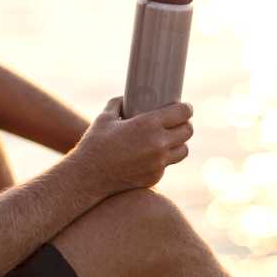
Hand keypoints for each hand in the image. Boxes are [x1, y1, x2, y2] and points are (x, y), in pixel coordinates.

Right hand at [69, 96, 192, 195]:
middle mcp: (158, 144)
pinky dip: (164, 159)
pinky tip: (154, 155)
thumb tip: (126, 98)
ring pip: (184, 150)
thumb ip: (118, 104)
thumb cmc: (95, 144)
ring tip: (171, 139)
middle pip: (188, 131)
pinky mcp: (155, 177)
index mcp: (148, 125)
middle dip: (185, 124)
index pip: (182, 113)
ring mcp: (159, 163)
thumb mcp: (105, 118)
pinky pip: (168, 164)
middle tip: (179, 122)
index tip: (185, 107)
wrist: (88, 177)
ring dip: (180, 143)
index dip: (186, 108)